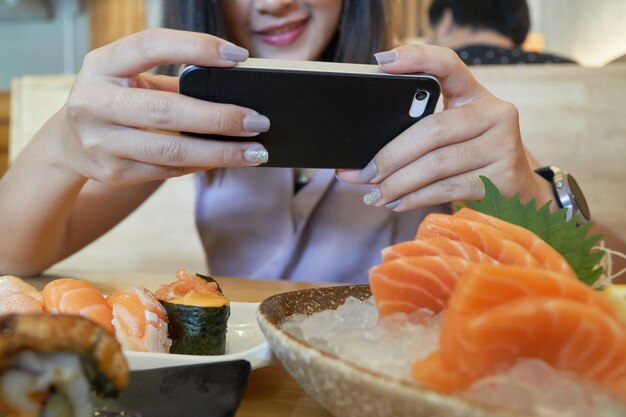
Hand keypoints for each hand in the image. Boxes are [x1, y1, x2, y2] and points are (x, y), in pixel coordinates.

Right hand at [51, 28, 269, 186]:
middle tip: (259, 121)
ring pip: (172, 151)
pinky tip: (226, 159)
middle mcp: (94, 102)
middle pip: (166, 110)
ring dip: (221, 153)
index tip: (239, 57)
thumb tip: (238, 90)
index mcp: (101, 65)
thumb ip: (172, 80)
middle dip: (220, 118)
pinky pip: (169, 170)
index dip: (196, 47)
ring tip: (256, 151)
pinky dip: (203, 164)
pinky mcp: (113, 172)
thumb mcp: (129, 78)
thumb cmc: (116, 99)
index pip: (151, 46)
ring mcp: (100, 142)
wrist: (69, 143)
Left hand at [337, 44, 551, 210]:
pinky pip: (447, 188)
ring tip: (374, 195)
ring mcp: (503, 146)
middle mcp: (495, 113)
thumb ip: (422, 130)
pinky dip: (414, 198)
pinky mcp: (502, 178)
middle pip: (431, 130)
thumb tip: (365, 155)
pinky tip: (396, 203)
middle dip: (390, 155)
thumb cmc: (471, 159)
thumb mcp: (454, 135)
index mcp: (474, 94)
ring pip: (436, 164)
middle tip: (363, 174)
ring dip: (397, 184)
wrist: (516, 192)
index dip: (417, 58)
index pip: (447, 65)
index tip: (382, 61)